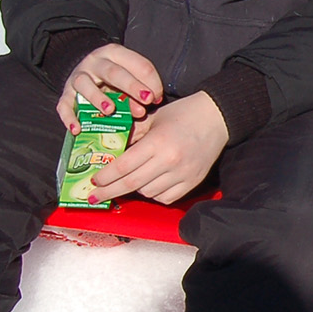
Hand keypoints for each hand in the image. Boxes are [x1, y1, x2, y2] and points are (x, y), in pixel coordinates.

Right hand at [59, 44, 162, 131]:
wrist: (88, 72)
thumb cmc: (116, 77)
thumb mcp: (130, 75)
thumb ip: (142, 85)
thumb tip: (154, 101)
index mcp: (115, 53)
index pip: (136, 63)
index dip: (149, 81)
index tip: (157, 98)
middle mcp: (94, 62)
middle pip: (113, 72)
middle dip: (131, 86)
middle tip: (145, 101)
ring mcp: (77, 76)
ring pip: (85, 84)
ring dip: (98, 98)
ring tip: (111, 111)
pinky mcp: (65, 93)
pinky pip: (64, 105)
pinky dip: (69, 117)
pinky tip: (77, 129)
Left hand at [90, 93, 227, 204]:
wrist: (218, 117)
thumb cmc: (184, 114)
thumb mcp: (153, 118)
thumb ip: (132, 134)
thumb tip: (111, 151)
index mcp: (157, 142)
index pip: (123, 166)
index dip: (106, 177)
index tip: (94, 181)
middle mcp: (169, 161)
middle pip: (132, 184)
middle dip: (109, 191)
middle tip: (94, 197)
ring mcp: (182, 174)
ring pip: (148, 193)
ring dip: (133, 190)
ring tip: (127, 183)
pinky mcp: (192, 181)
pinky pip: (166, 197)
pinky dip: (154, 194)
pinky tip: (150, 185)